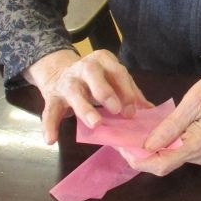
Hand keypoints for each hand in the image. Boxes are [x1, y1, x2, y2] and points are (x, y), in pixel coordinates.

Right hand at [24, 48, 151, 143]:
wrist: (58, 73)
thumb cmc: (94, 79)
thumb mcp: (112, 79)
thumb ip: (129, 92)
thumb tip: (150, 110)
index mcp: (102, 60)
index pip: (117, 71)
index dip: (126, 90)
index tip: (133, 111)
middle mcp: (83, 67)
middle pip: (92, 72)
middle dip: (105, 91)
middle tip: (116, 110)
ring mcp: (66, 82)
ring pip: (73, 92)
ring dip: (85, 108)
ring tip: (95, 124)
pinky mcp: (52, 97)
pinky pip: (49, 111)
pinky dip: (49, 125)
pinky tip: (51, 139)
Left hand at [121, 66, 200, 175]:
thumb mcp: (192, 104)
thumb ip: (170, 127)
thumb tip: (147, 146)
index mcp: (197, 146)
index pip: (161, 165)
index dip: (138, 160)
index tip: (121, 147)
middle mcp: (198, 155)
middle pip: (162, 163)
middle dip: (140, 154)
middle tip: (121, 138)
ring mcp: (199, 152)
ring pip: (167, 157)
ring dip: (148, 148)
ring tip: (130, 134)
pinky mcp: (197, 145)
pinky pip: (173, 149)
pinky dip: (159, 142)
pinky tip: (148, 131)